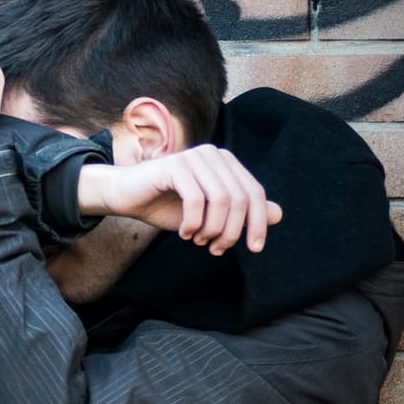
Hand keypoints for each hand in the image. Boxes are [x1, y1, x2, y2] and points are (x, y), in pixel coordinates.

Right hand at [77, 145, 281, 255]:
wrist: (125, 196)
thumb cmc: (166, 205)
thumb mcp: (208, 215)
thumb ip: (240, 212)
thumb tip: (278, 214)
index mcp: (226, 163)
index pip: (254, 193)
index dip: (258, 223)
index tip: (254, 248)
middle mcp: (214, 154)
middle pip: (240, 198)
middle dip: (232, 231)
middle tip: (216, 248)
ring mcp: (195, 157)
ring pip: (221, 200)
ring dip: (212, 229)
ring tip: (197, 241)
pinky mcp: (175, 166)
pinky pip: (196, 200)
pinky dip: (193, 223)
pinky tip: (184, 233)